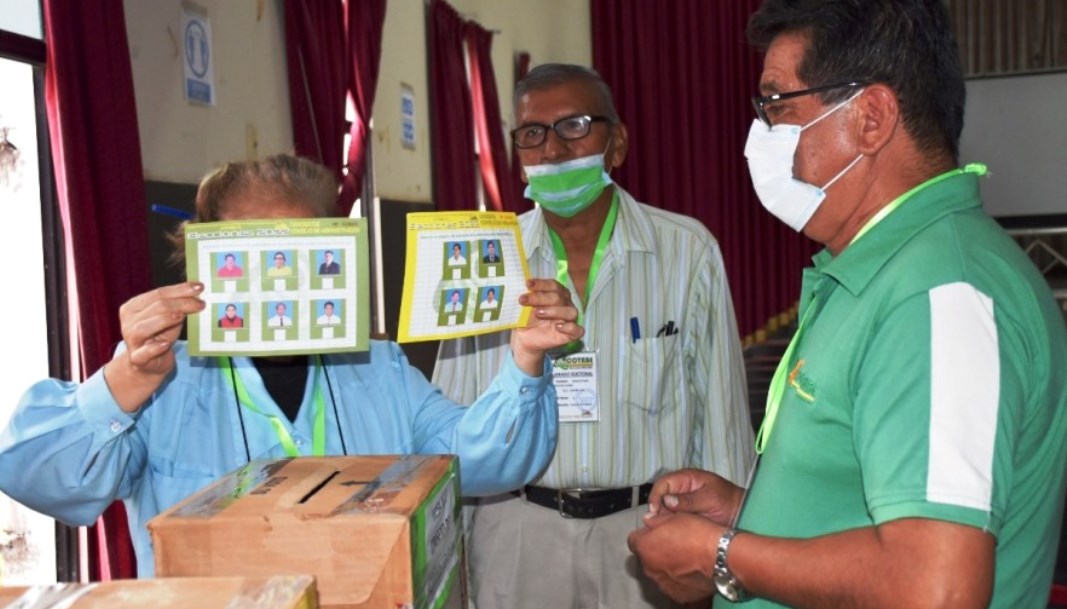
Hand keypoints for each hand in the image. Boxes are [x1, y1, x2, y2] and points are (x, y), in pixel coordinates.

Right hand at [104, 282, 204, 411]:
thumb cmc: (160, 336)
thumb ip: (179, 306)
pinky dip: (154, 348)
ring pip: (143, 328)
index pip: (158, 294)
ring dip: (163, 320)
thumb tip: (198, 293)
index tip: (199, 287)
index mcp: (133, 307)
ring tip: (181, 316)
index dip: (179, 289)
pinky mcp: (137, 359)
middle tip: (201, 304)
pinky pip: (143, 353)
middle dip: (180, 303)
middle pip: (155, 308)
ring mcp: (131, 341)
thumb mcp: (170, 319)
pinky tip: (165, 344)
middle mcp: (129, 322)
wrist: (150, 364)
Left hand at [509, 278, 583, 375]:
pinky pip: (578, 330)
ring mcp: (570, 319)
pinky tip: (558, 326)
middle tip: (524, 300)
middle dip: (540, 297)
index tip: (527, 284)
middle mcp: (566, 304)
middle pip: (558, 297)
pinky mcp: (571, 334)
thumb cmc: (527, 319)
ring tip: (538, 313)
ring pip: (570, 311)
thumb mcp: (524, 307)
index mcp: (557, 294)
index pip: (553, 285)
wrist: (525, 338)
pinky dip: (570, 327)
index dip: (541, 284)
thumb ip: (526, 296)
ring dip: (554, 311)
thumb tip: (518, 285)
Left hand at [628, 511, 722, 602]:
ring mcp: (662, 584)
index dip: (646, 535)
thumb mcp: (675, 516)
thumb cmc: (699, 535)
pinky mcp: (677, 595)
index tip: (656, 532)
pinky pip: (672, 585)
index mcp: (645, 547)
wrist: (721, 557)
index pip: (634, 540)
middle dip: (656, 551)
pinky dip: (678, 579)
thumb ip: (656, 520)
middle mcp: (650, 568)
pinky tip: (691, 570)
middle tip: (674, 543)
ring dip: (667, 566)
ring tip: (686, 557)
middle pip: (647, 557)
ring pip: (659, 572)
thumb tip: (648, 521)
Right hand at [645, 468, 743, 525]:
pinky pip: (670, 518)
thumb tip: (666, 500)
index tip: (655, 510)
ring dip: (662, 518)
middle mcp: (680, 489)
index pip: (663, 483)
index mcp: (686, 478)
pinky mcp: (683, 515)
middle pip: (659, 496)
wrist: (740, 514)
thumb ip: (689, 500)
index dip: (656, 495)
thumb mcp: (710, 498)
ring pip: (663, 509)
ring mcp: (681, 503)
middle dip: (657, 509)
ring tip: (665, 528)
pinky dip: (669, 524)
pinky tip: (670, 531)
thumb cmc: (728, 501)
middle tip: (658, 523)